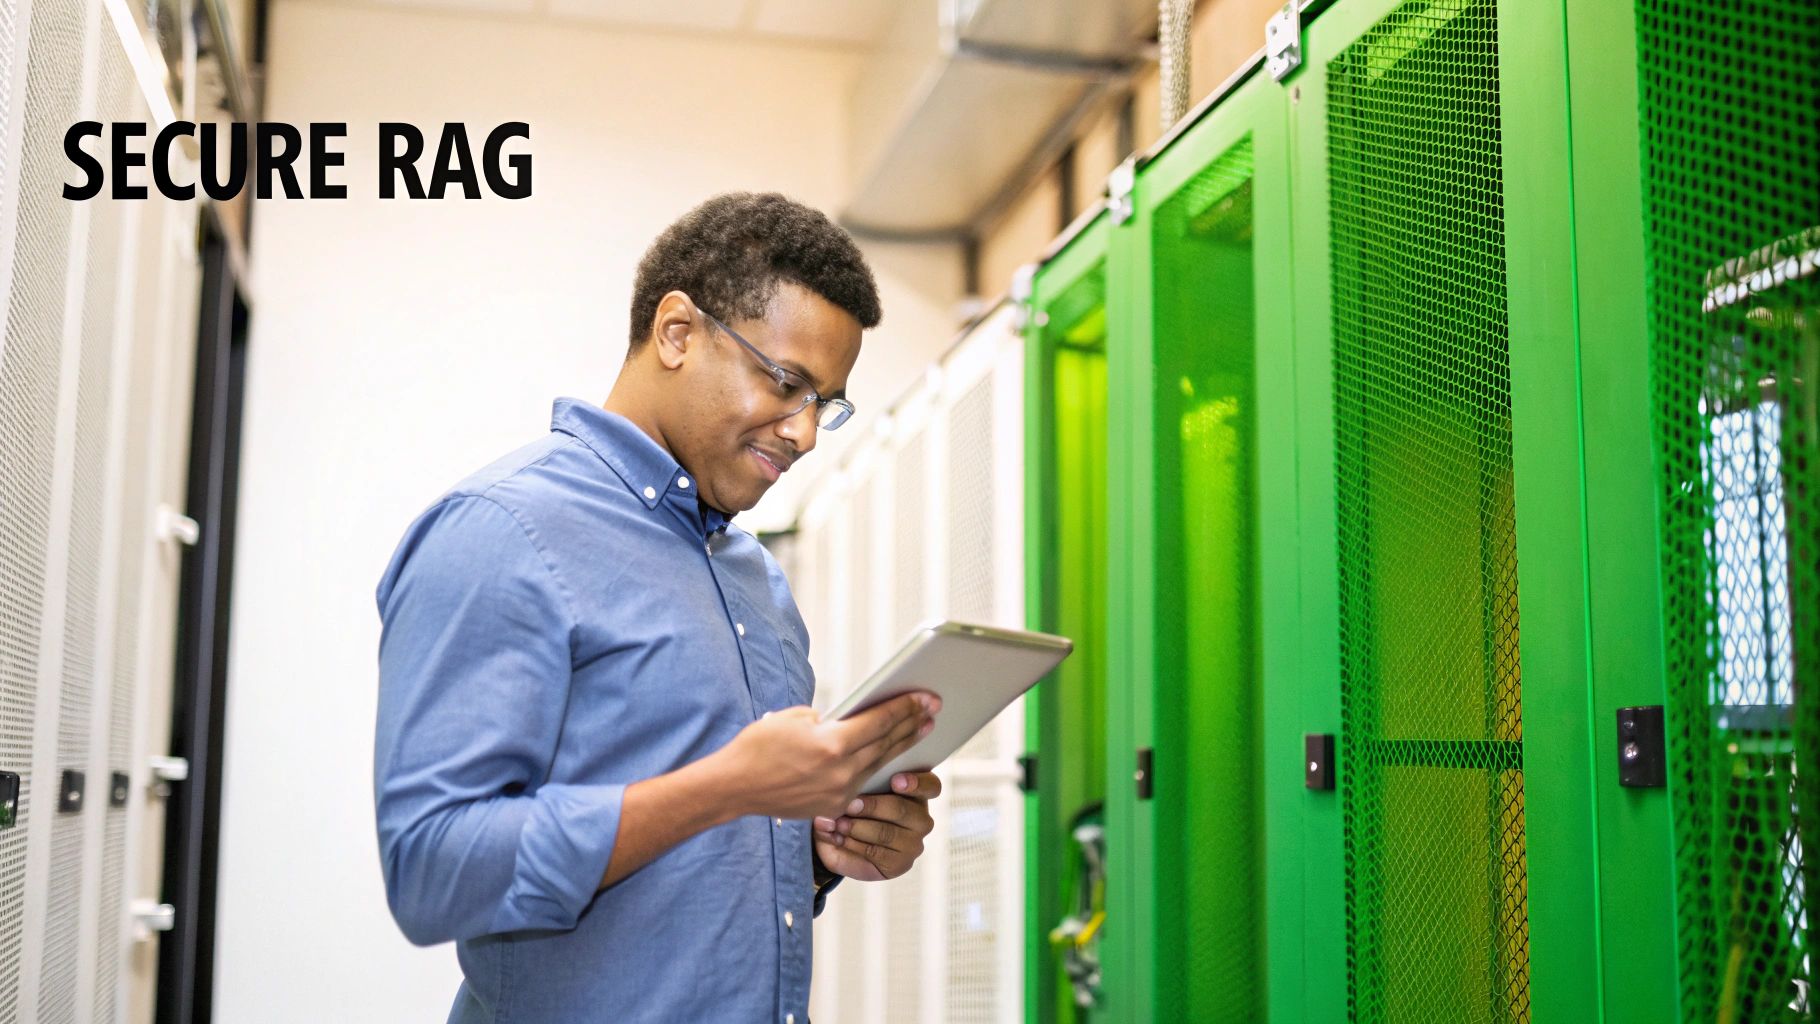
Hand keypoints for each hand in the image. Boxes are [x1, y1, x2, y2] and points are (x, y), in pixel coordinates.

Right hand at [709, 693, 939, 820]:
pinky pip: (863, 781)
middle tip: (933, 711)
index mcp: (832, 744)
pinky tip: (891, 756)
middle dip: (912, 725)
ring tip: (921, 730)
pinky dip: (878, 766)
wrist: (734, 787)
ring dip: (902, 746)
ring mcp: (839, 792)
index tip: (925, 698)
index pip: (880, 722)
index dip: (905, 708)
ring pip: (879, 764)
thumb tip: (849, 722)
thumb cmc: (758, 746)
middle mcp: (841, 771)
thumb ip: (828, 720)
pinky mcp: (833, 806)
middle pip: (886, 744)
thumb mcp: (794, 718)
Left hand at [811, 770, 940, 881]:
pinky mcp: (901, 864)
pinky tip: (840, 840)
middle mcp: (921, 818)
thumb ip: (839, 798)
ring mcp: (914, 843)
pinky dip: (854, 846)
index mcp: (916, 792)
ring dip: (859, 829)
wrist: (845, 840)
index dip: (915, 782)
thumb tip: (824, 818)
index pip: (930, 785)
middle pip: (901, 809)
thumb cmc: (853, 808)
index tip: (895, 781)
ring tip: (838, 825)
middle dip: (872, 806)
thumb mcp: (848, 795)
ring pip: (888, 833)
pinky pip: (877, 854)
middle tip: (849, 806)